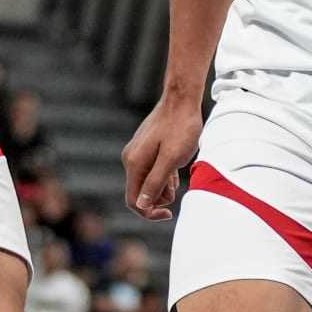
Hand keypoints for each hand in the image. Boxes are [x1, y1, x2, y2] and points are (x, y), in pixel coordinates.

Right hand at [121, 94, 202, 221]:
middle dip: (158, 197)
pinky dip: (163, 174)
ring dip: (162, 185)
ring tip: (177, 173)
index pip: (134, 201)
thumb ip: (155, 183)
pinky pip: (151, 169)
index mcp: (134, 163)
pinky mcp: (145, 146)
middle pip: (140, 192)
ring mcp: (137, 151)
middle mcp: (130, 158)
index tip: (170, 212)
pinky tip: (175, 167)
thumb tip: (142, 206)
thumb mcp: (171, 160)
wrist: (181, 98)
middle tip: (177, 187)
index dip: (150, 212)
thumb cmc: (180, 128)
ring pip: (147, 181)